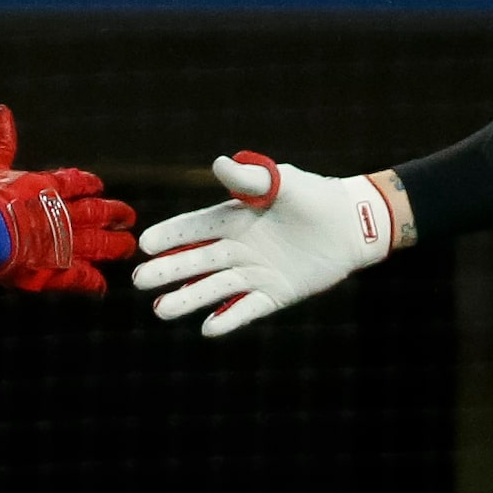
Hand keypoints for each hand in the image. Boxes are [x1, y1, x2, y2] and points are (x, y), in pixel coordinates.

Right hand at [0, 105, 135, 294]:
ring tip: (127, 246)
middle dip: (114, 214)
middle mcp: (62, 215)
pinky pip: (81, 277)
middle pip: (97, 214)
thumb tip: (0, 111)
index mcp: (47, 188)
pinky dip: (92, 282)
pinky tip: (102, 285)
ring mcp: (63, 244)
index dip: (90, 186)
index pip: (77, 184)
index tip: (99, 187)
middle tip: (129, 217)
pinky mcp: (56, 270)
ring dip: (114, 245)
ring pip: (98, 245)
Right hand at [133, 154, 394, 336]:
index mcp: (234, 219)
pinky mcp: (274, 294)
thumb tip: (218, 163)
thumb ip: (251, 179)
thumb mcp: (282, 182)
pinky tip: (208, 328)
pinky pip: (246, 308)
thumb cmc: (315, 196)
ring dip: (188, 299)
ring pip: (214, 288)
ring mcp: (254, 273)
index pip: (194, 228)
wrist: (352, 224)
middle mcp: (238, 248)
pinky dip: (228, 318)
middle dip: (169, 271)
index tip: (145, 244)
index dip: (171, 235)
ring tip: (161, 310)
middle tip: (140, 281)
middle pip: (197, 261)